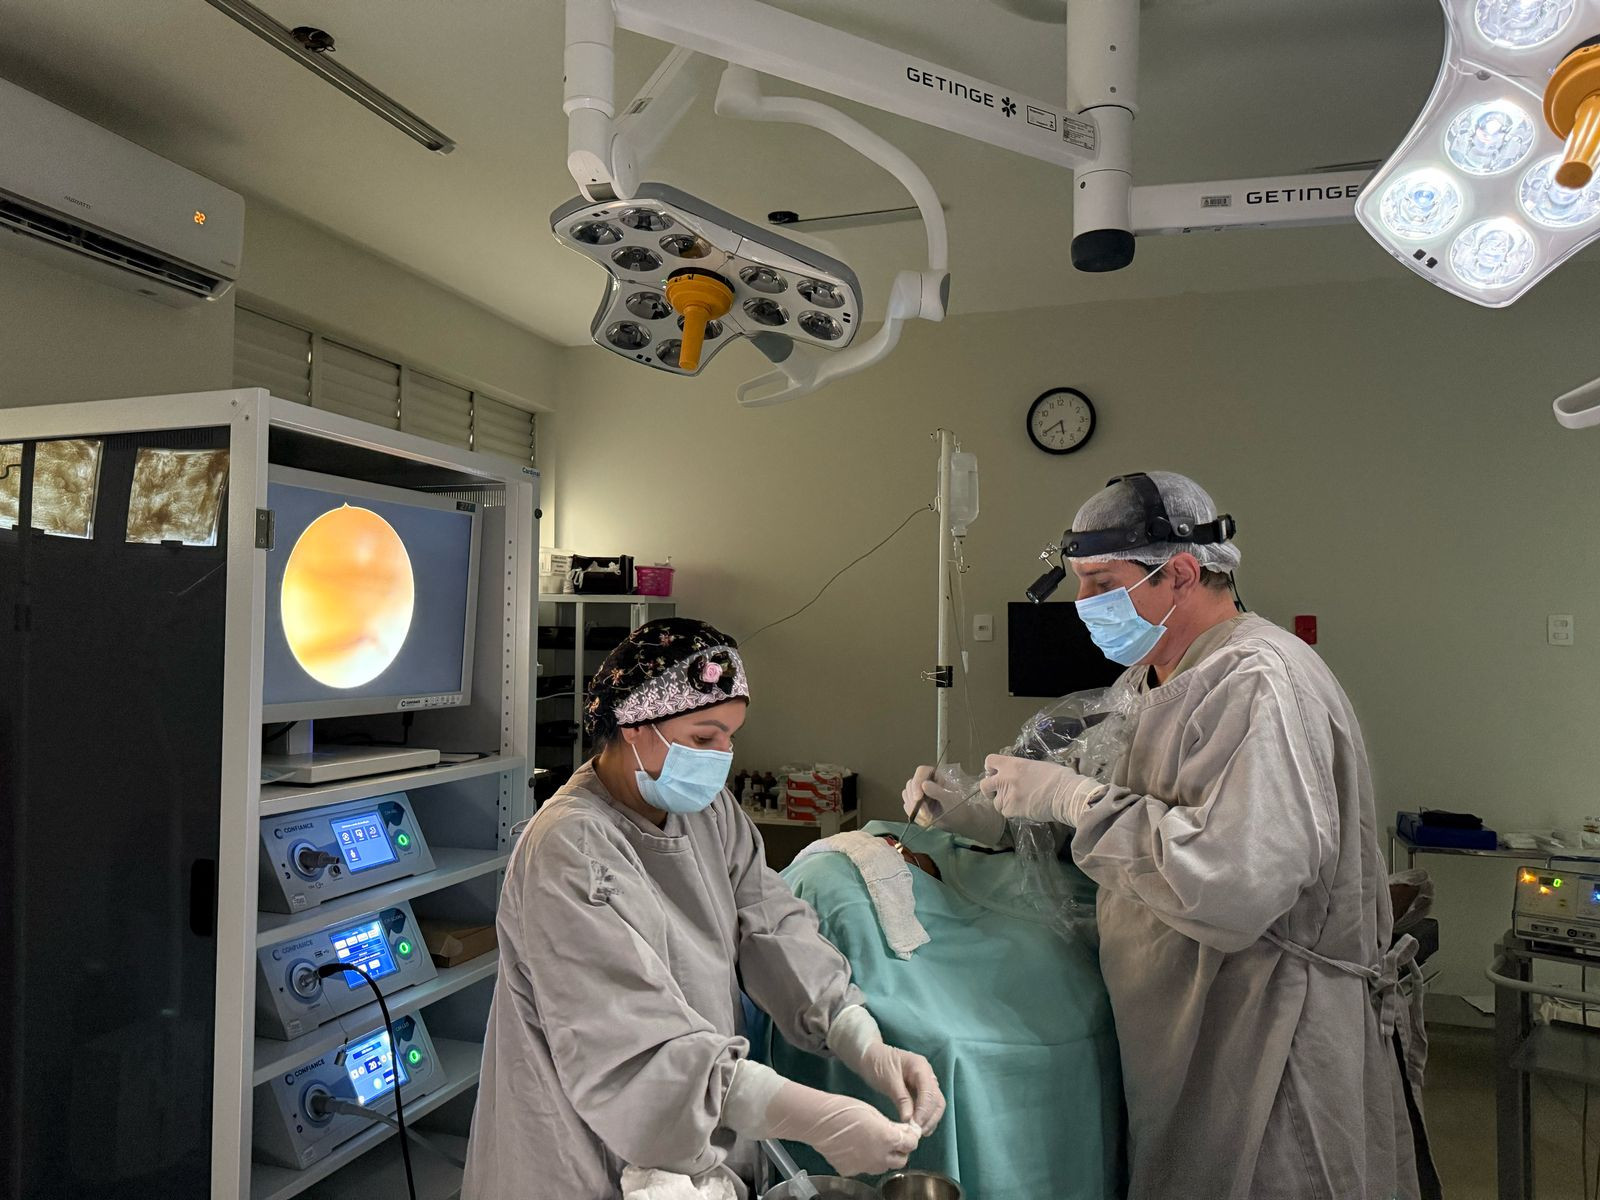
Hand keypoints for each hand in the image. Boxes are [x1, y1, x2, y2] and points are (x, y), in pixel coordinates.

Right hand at [766, 1084, 919, 1176]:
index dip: (911, 1136)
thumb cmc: (846, 1110)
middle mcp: (879, 1158)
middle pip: (901, 1160)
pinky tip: (855, 1148)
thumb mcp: (873, 1112)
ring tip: (872, 1142)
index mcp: (888, 1140)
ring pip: (883, 1166)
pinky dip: (864, 1160)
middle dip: (900, 1150)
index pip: (911, 1143)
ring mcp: (864, 1167)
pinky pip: (864, 1168)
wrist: (819, 1121)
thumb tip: (903, 1132)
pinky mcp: (850, 1171)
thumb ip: (891, 1126)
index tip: (907, 1131)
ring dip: (884, 1157)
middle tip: (893, 1138)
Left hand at [853, 1043, 945, 1134]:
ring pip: (935, 1104)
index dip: (924, 1112)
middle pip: (937, 1100)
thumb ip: (901, 1099)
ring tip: (918, 1133)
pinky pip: (927, 1105)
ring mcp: (925, 1082)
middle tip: (917, 1132)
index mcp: (921, 1067)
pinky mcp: (919, 1090)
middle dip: (929, 1118)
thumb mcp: (888, 1081)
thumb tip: (910, 1119)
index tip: (915, 1126)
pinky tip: (919, 1127)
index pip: (929, 1093)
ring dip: (929, 1119)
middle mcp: (927, 1074)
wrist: (869, 1056)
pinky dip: (925, 1117)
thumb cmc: (877, 1063)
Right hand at [900, 766, 1006, 843]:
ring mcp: (919, 793)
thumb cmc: (959, 808)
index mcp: (936, 776)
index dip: (917, 783)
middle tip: (925, 813)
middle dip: (915, 800)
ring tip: (928, 818)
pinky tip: (926, 820)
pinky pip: (907, 807)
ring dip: (914, 808)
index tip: (918, 798)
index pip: (921, 772)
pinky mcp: (916, 804)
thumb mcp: (951, 801)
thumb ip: (938, 792)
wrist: (959, 822)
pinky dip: (915, 815)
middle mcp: (926, 782)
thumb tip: (924, 784)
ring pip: (907, 795)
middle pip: (911, 784)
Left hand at [981, 755, 1100, 825]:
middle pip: (984, 785)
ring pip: (995, 803)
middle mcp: (1005, 779)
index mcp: (1012, 764)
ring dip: (1004, 803)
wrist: (1065, 795)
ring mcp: (1007, 796)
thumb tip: (1019, 773)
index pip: (989, 761)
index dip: (991, 769)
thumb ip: (1022, 769)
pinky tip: (1024, 810)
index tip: (996, 774)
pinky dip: (1012, 812)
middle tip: (1001, 792)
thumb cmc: (1058, 777)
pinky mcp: (1011, 810)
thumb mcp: (1037, 766)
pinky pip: (1005, 812)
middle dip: (990, 790)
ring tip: (1019, 803)